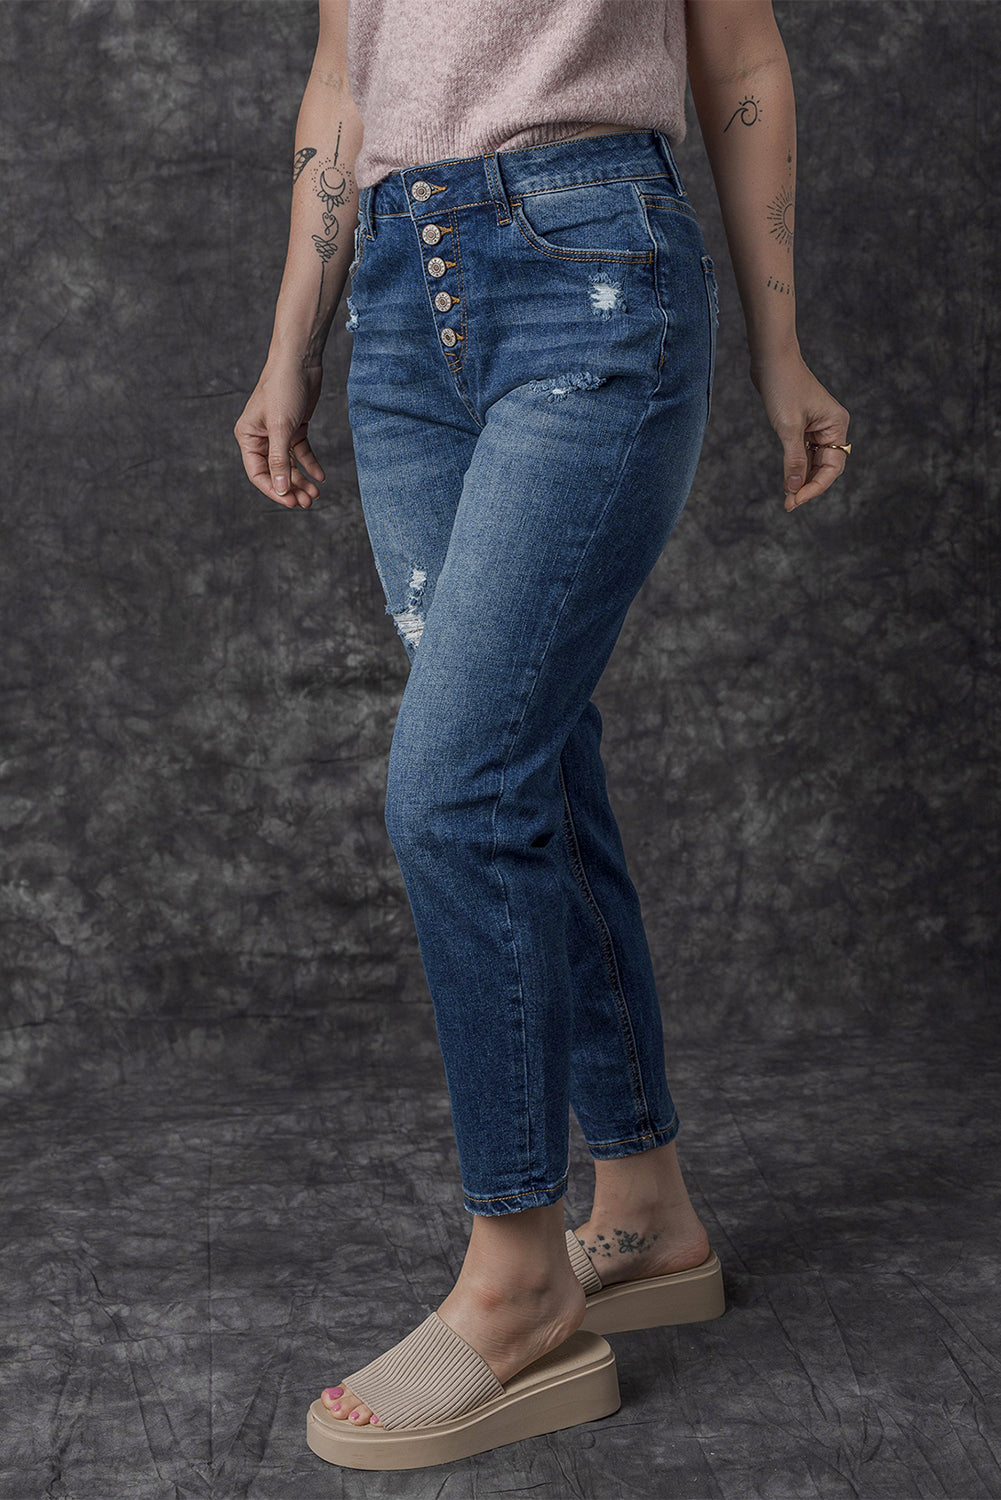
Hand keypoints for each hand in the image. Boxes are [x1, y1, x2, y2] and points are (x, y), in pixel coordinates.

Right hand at [234, 357, 325, 508]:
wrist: (299, 360)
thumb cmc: (283, 388)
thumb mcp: (281, 428)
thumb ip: (280, 460)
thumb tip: (280, 489)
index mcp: (248, 437)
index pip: (258, 473)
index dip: (274, 490)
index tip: (291, 502)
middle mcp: (261, 437)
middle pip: (275, 472)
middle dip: (291, 488)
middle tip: (308, 502)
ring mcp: (278, 433)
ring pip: (289, 465)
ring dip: (302, 480)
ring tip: (316, 493)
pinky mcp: (294, 427)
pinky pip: (301, 452)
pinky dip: (310, 464)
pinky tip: (321, 476)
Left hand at [750, 351, 850, 511]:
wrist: (771, 360)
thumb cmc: (783, 387)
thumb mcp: (788, 427)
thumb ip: (794, 460)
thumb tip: (795, 488)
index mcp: (836, 426)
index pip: (832, 467)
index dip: (815, 487)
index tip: (795, 500)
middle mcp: (832, 428)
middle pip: (825, 467)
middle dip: (808, 486)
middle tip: (789, 504)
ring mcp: (818, 428)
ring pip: (814, 463)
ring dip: (801, 479)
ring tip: (787, 496)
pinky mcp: (804, 427)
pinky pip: (804, 453)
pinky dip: (796, 467)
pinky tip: (788, 480)